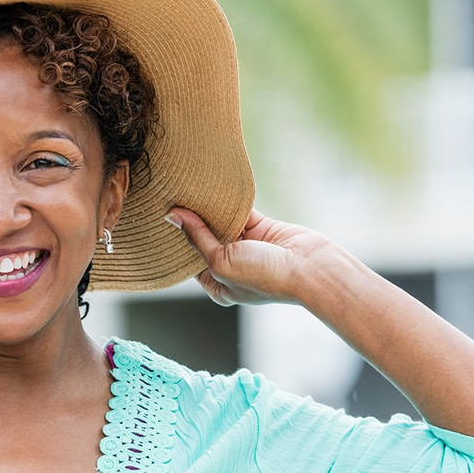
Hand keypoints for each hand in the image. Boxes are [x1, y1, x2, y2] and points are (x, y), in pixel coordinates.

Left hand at [164, 207, 335, 306]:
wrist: (311, 269)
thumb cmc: (265, 277)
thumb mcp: (221, 261)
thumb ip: (198, 238)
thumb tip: (173, 217)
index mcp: (217, 284)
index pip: (190, 260)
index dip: (178, 241)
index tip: (162, 219)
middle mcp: (230, 266)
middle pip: (205, 240)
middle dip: (193, 222)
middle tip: (172, 199)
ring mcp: (247, 247)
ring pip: (222, 224)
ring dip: (211, 210)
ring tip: (190, 190)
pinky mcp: (262, 229)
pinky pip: (241, 212)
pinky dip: (231, 202)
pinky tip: (215, 188)